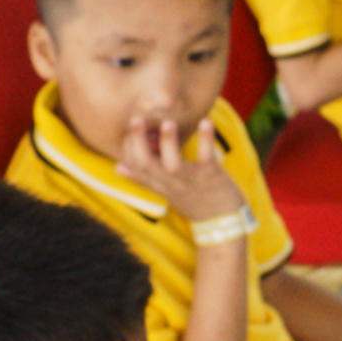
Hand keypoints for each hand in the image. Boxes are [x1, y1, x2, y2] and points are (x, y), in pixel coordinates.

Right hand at [118, 117, 245, 224]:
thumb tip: (118, 167)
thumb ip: (143, 178)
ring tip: (168, 122)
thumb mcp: (165, 190)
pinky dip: (206, 141)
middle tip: (135, 118)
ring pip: (172, 164)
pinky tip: (206, 122)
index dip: (129, 147)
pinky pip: (206, 159)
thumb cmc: (193, 200)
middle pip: (146, 165)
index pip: (135, 167)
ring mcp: (191, 181)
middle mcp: (171, 183)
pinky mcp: (212, 178)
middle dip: (139, 142)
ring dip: (169, 143)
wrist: (223, 222)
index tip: (129, 124)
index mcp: (159, 184)